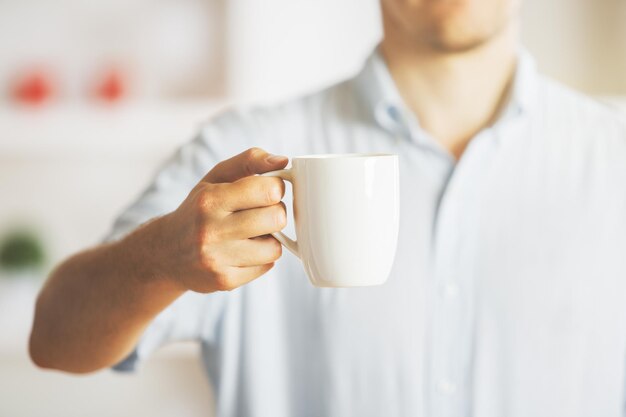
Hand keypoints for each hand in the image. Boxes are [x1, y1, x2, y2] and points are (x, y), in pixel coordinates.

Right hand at [154, 148, 288, 292]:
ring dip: (269, 239)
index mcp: (210, 199)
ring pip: (275, 247)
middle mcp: (210, 230)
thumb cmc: (199, 209)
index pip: (269, 190)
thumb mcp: (216, 177)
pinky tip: (242, 251)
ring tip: (250, 234)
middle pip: (276, 218)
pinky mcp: (224, 281)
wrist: (164, 253)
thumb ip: (250, 160)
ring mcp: (217, 259)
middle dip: (275, 213)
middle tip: (260, 213)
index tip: (266, 191)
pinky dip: (261, 257)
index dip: (275, 188)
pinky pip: (266, 266)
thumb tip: (283, 160)